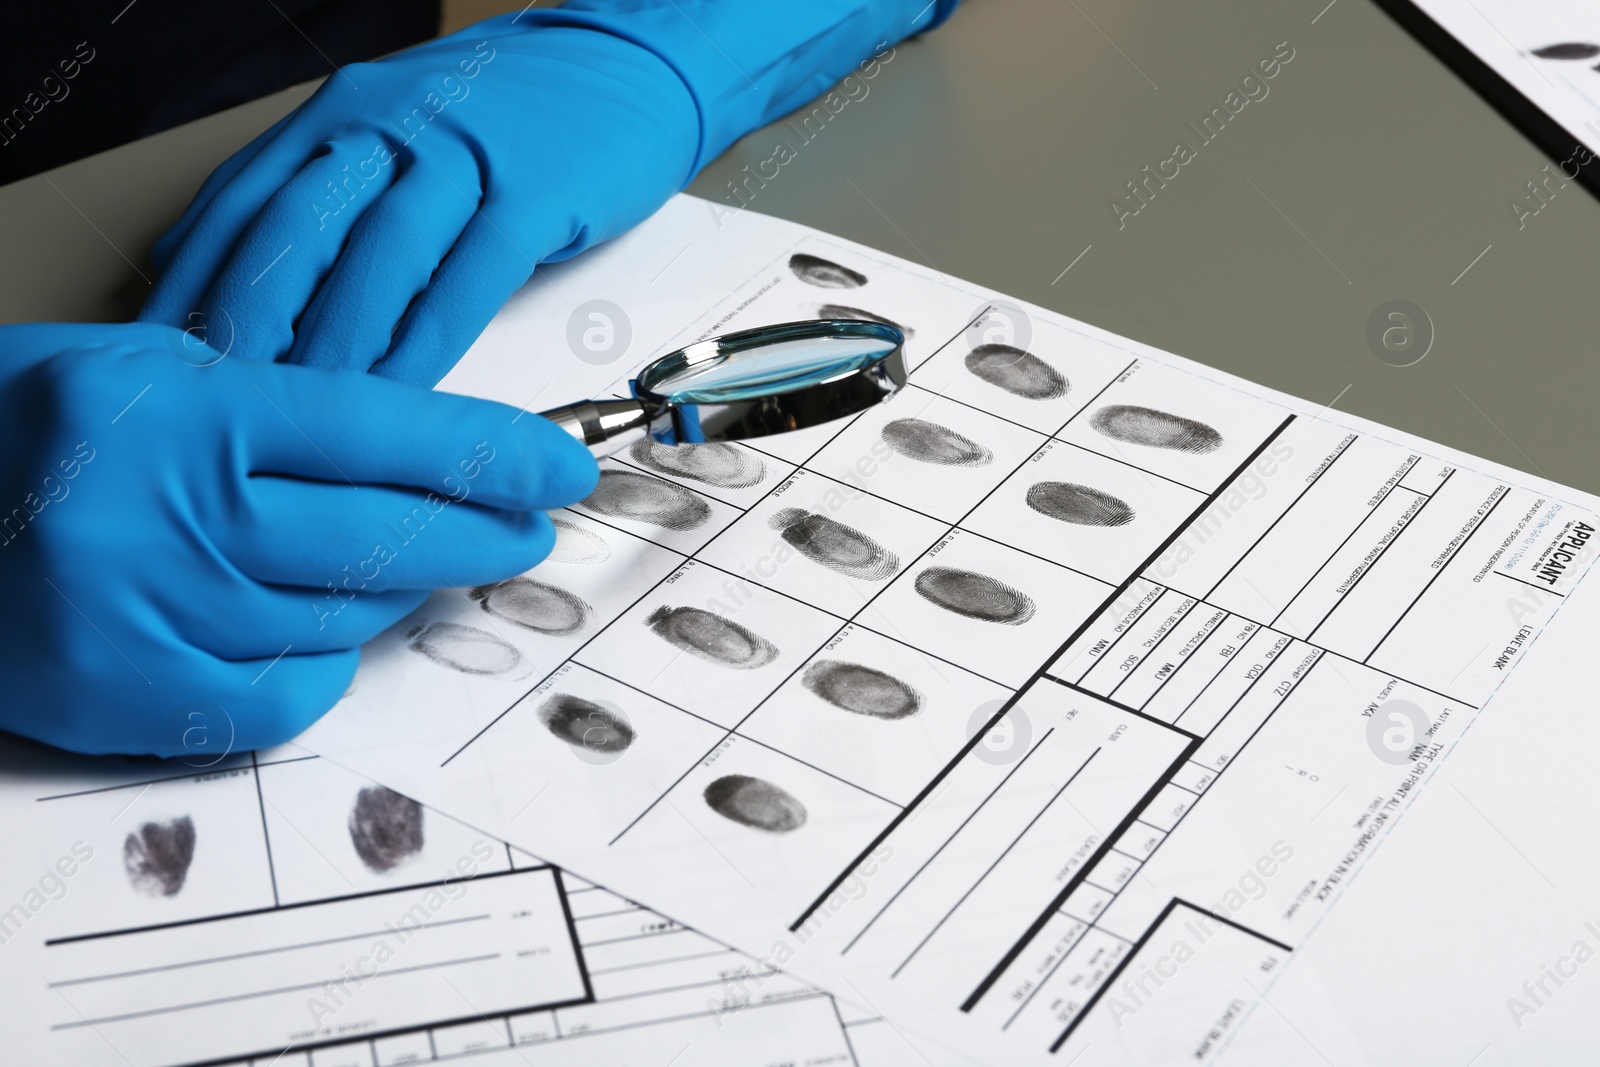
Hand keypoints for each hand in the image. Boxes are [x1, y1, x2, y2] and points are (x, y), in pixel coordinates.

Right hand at [0, 323, 595, 755]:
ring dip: (400, 592)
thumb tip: (419, 456)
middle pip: (385, 535)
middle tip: (525, 529)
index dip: (491, 454)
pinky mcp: (128, 698)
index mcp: (180, 412)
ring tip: (412, 564)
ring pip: (346, 617)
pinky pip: (288, 695)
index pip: (382, 433)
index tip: (560, 469)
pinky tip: (324, 630)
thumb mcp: (141, 370)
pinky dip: (323, 663)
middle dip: (482, 533)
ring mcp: (148, 617)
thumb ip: (273, 409)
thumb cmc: (23, 432)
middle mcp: (168, 516)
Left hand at [138, 18, 699, 386]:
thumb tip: (195, 260)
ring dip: (339, 349)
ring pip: (378, 262)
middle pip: (298, 235)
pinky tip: (411, 397)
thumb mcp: (392, 132)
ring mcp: (462, 154)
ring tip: (310, 419)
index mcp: (341, 114)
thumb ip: (302, 193)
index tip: (171, 363)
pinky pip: (468, 280)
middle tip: (225, 406)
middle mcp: (390, 124)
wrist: (625, 66)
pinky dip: (431, 344)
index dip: (201, 288)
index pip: (244, 207)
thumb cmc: (508, 116)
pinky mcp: (532, 192)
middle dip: (254, 328)